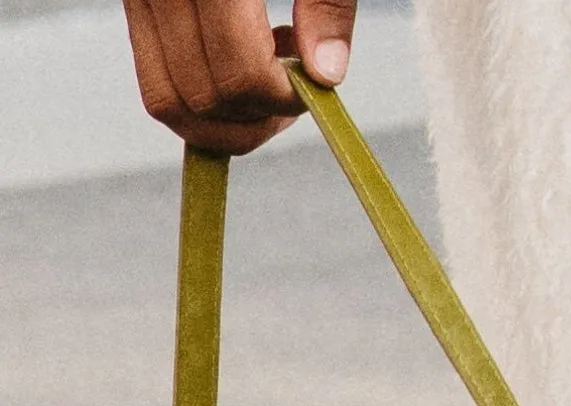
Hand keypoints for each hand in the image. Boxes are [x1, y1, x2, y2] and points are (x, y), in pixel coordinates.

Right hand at [121, 0, 359, 157]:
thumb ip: (327, 4)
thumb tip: (325, 76)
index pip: (242, 78)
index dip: (285, 99)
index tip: (313, 84)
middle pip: (204, 102)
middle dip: (257, 116)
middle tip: (294, 87)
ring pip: (168, 103)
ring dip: (226, 117)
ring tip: (268, 74)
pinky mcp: (131, 1)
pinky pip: (156, 77)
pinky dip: (199, 95)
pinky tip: (238, 57)